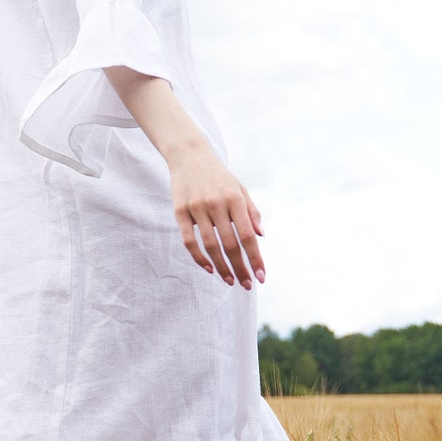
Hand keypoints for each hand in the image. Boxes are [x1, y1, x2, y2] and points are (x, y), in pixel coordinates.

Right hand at [169, 144, 264, 287]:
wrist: (188, 155)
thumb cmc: (218, 176)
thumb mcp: (240, 188)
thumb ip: (252, 212)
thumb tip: (262, 236)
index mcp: (235, 198)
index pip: (248, 235)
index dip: (255, 258)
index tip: (261, 276)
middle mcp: (216, 203)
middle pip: (230, 244)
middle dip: (240, 268)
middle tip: (247, 285)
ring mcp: (196, 208)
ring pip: (210, 246)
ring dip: (221, 267)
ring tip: (230, 280)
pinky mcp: (179, 211)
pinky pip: (189, 240)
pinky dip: (199, 257)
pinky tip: (209, 268)